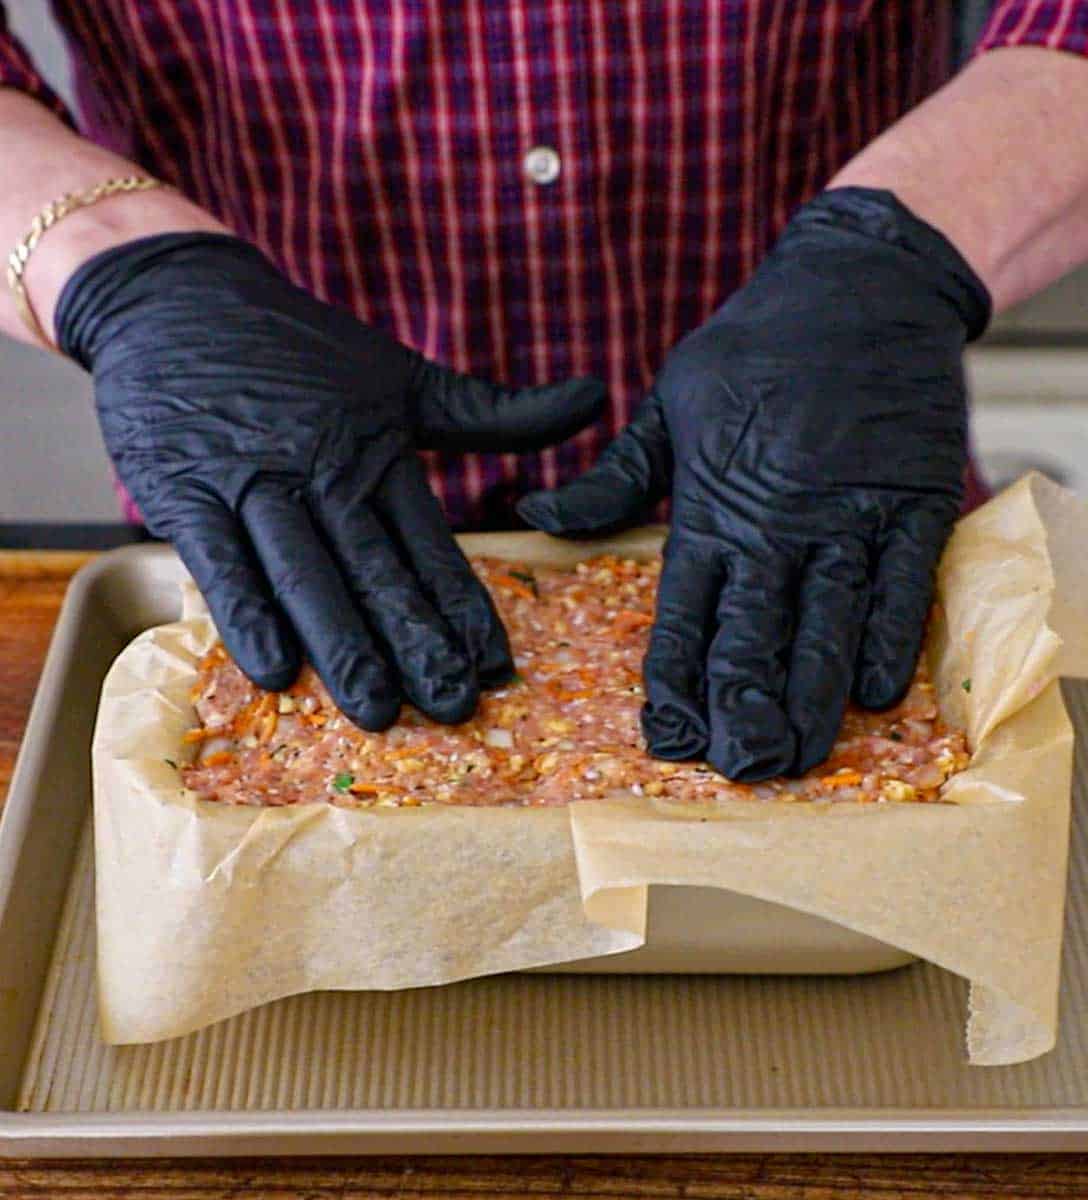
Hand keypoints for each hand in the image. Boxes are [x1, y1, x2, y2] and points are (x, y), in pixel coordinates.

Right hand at [57, 233, 604, 729]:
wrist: (178, 298)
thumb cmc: (300, 350)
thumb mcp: (405, 377)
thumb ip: (495, 410)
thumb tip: (595, 397)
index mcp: (380, 453)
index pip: (431, 544)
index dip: (463, 607)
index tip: (495, 666)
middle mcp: (324, 473)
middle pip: (376, 571)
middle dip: (416, 644)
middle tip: (453, 707)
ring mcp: (254, 484)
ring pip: (308, 575)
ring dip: (343, 646)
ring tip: (377, 710)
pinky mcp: (186, 495)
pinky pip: (221, 564)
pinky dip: (248, 616)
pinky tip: (277, 670)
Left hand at [518, 188, 988, 780]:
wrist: (861, 285)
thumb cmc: (756, 349)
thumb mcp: (670, 406)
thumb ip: (611, 480)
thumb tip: (533, 514)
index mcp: (711, 507)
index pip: (685, 614)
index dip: (676, 681)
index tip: (670, 739)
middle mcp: (778, 523)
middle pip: (756, 635)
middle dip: (745, 709)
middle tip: (741, 770)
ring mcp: (850, 515)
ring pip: (827, 624)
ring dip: (812, 696)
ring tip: (800, 757)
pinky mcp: (914, 502)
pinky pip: (902, 585)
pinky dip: (889, 637)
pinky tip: (877, 692)